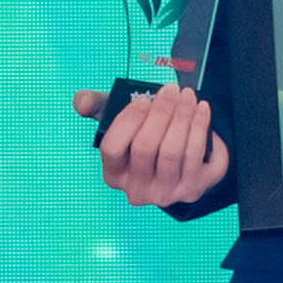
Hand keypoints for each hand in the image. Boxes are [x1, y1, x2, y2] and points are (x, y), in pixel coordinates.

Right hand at [81, 81, 228, 208]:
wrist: (186, 161)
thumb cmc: (147, 137)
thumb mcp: (121, 122)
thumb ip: (98, 107)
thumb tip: (81, 102)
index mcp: (113, 174)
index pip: (112, 148)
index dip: (128, 120)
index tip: (144, 99)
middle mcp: (136, 190)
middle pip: (145, 147)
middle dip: (160, 112)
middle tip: (171, 89)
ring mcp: (165, 193)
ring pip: (172, 150)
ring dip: (182, 116)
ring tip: (187, 95)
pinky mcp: (191, 190)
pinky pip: (195, 154)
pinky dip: (199, 126)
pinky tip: (201, 109)